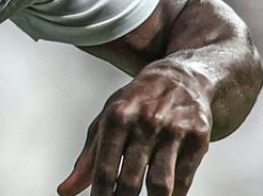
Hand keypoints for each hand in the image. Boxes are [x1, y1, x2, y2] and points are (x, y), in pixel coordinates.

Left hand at [57, 62, 212, 195]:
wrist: (179, 78)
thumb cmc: (134, 105)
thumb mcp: (106, 122)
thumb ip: (87, 159)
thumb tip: (65, 192)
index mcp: (116, 117)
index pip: (104, 168)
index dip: (100, 195)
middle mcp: (144, 123)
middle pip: (130, 180)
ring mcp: (173, 130)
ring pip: (160, 183)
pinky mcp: (198, 138)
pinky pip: (184, 179)